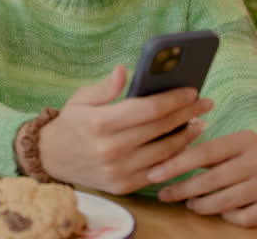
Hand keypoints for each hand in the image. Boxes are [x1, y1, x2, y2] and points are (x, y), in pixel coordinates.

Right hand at [38, 65, 211, 194]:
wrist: (51, 159)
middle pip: (161, 128)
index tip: (191, 90)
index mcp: (99, 123)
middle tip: (205, 102)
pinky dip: (175, 157)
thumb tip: (125, 70)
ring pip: (165, 152)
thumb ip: (105, 87)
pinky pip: (159, 170)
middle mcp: (110, 149)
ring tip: (199, 122)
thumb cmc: (71, 124)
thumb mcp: (81, 99)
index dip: (174, 99)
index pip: (148, 109)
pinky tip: (183, 144)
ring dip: (187, 136)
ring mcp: (118, 170)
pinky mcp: (124, 186)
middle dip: (188, 113)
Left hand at [149, 130, 256, 226]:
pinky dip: (227, 217)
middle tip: (165, 195)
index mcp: (245, 139)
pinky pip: (245, 218)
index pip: (203, 153)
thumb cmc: (249, 155)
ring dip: (201, 205)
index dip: (175, 165)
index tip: (153, 174)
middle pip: (212, 180)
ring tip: (190, 203)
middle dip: (183, 189)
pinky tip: (220, 211)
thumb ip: (204, 151)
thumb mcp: (231, 145)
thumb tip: (163, 162)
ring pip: (226, 202)